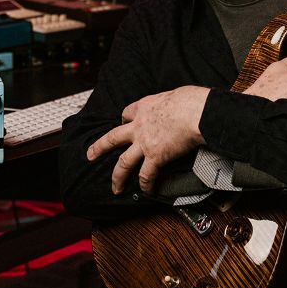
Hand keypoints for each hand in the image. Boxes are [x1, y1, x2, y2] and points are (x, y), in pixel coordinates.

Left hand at [86, 86, 209, 193]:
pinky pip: (146, 175)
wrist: (196, 112)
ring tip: (115, 188)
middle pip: (113, 138)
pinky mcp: (155, 156)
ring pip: (123, 163)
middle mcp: (138, 126)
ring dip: (117, 177)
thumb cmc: (191, 101)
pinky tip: (146, 192)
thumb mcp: (172, 95)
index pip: (127, 114)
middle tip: (90, 155)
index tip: (124, 124)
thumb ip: (168, 104)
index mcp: (143, 107)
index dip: (124, 120)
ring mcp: (144, 143)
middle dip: (99, 148)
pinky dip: (146, 185)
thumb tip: (178, 106)